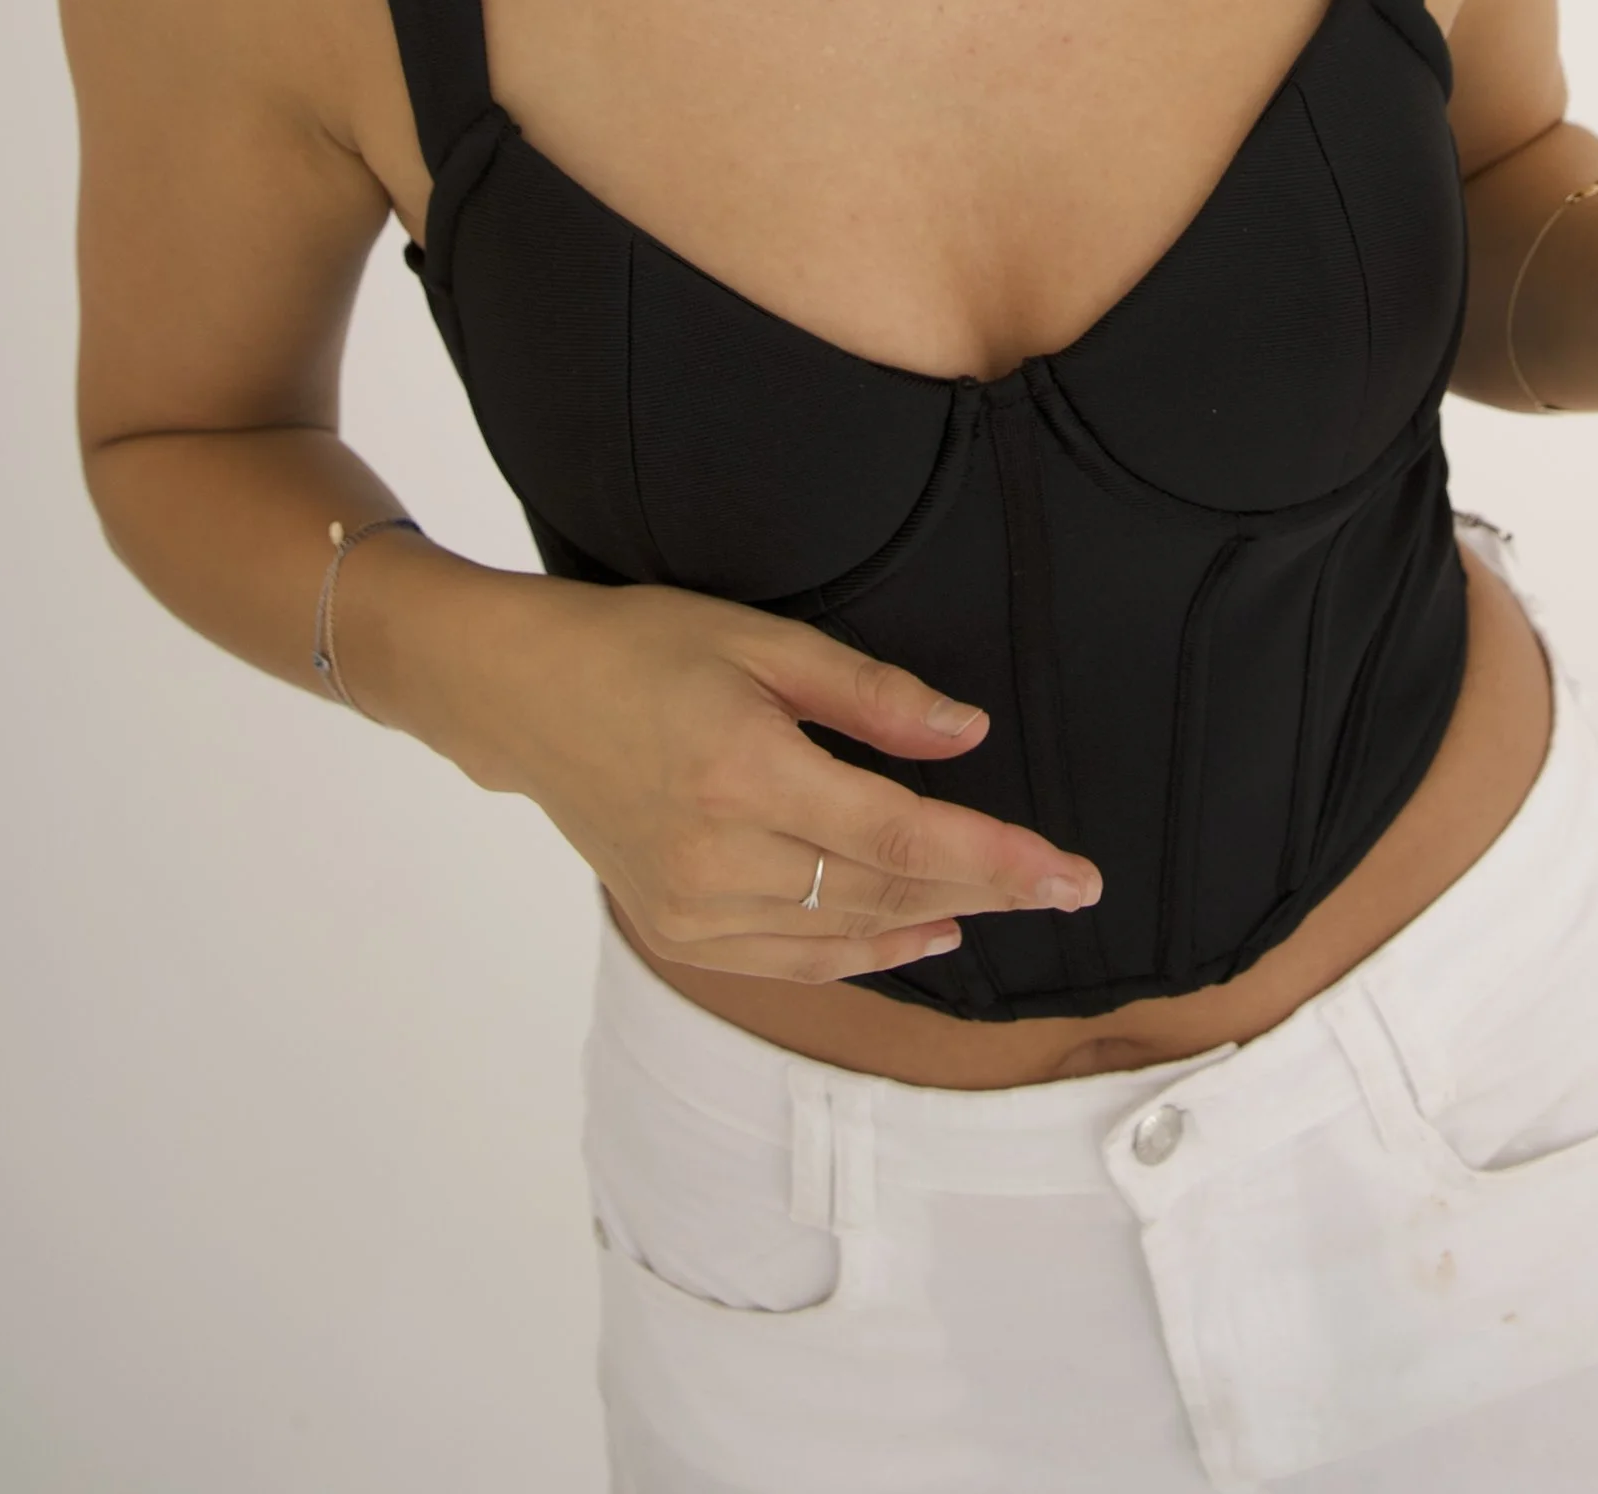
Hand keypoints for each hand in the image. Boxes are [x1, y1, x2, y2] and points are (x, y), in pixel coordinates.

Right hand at [463, 578, 1102, 984]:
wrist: (525, 696)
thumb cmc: (642, 647)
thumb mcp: (760, 640)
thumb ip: (868, 694)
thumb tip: (966, 735)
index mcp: (746, 773)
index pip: (903, 834)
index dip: (998, 859)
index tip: (1072, 874)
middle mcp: (717, 857)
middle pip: (885, 889)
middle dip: (988, 891)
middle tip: (1065, 888)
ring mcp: (691, 906)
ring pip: (844, 932)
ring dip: (933, 919)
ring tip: (1004, 904)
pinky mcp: (674, 929)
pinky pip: (792, 957)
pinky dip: (862, 949)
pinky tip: (915, 931)